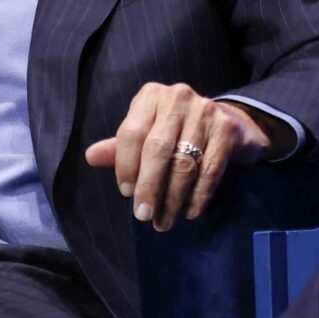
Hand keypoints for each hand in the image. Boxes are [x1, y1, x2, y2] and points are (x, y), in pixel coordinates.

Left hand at [85, 83, 273, 230]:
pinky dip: (199, 195)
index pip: (132, 133)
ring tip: (164, 222)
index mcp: (151, 96)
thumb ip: (120, 148)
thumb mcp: (146, 133)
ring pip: (185, 162)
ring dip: (173, 198)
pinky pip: (210, 169)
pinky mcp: (227, 129)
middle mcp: (178, 97)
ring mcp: (206, 111)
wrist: (227, 123)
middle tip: (143, 216)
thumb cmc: (175, 130)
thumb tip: (91, 157)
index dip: (126, 165)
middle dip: (149, 187)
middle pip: (158, 148)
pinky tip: (190, 212)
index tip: (126, 193)